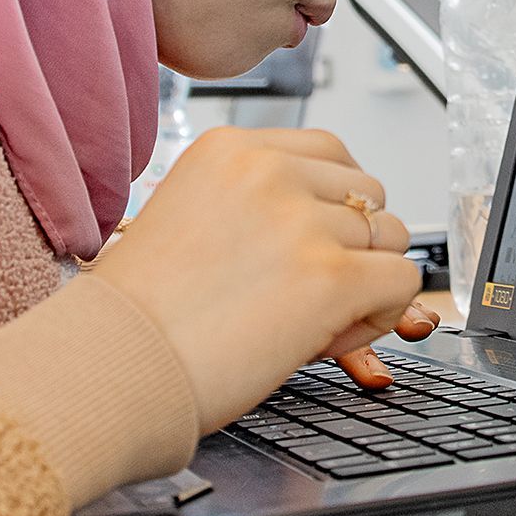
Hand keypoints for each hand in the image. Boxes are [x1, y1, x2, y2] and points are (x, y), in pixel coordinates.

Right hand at [89, 128, 429, 430]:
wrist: (112, 366)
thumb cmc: (142, 315)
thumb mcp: (190, 218)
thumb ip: (256, 203)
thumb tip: (333, 217)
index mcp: (230, 149)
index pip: (329, 153)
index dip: (331, 206)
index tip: (305, 246)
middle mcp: (268, 171)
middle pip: (367, 194)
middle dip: (349, 245)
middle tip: (301, 293)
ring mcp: (302, 221)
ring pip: (391, 238)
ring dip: (365, 283)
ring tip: (308, 320)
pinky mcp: (331, 276)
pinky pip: (403, 282)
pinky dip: (380, 316)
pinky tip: (327, 338)